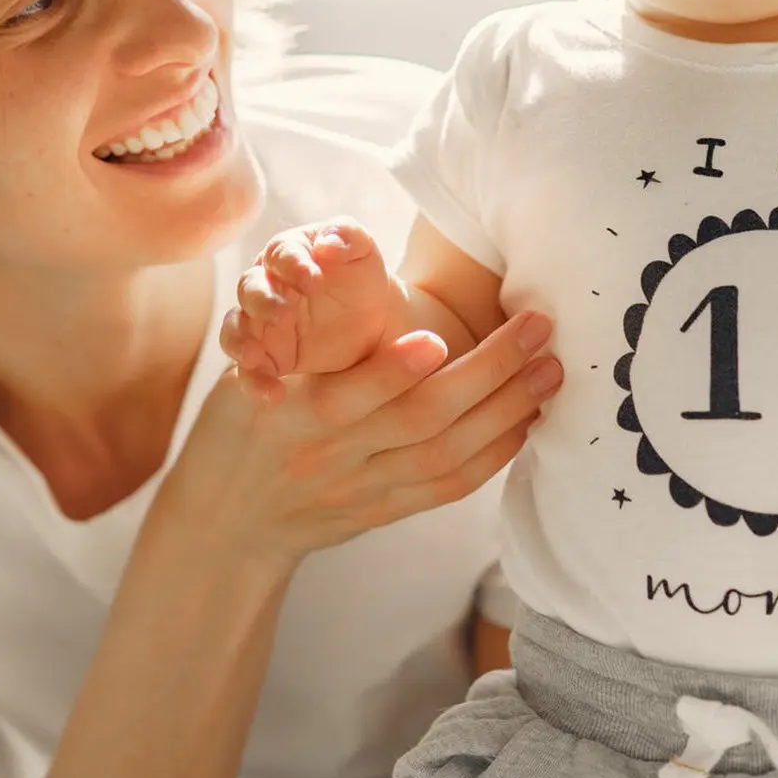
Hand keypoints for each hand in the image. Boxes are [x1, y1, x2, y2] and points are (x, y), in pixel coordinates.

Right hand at [162, 312, 561, 572]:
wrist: (228, 520)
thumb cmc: (247, 421)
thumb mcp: (253, 375)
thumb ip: (304, 342)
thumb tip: (349, 258)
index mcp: (293, 412)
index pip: (348, 394)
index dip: (393, 371)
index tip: (435, 337)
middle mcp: (331, 455)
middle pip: (420, 421)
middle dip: (487, 372)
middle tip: (536, 329)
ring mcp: (362, 490)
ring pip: (446, 455)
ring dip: (507, 411)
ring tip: (549, 370)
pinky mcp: (383, 513)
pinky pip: (448, 488)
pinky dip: (493, 456)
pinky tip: (527, 421)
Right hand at [222, 218, 393, 379]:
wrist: (374, 318)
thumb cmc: (362, 273)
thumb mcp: (363, 250)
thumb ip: (347, 236)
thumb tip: (328, 245)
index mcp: (289, 254)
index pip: (281, 253)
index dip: (293, 264)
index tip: (313, 278)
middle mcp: (267, 286)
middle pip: (250, 289)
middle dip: (263, 301)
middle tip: (283, 314)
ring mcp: (262, 324)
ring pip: (236, 329)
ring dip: (240, 341)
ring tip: (253, 356)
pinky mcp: (267, 357)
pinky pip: (250, 370)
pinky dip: (255, 381)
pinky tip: (273, 394)